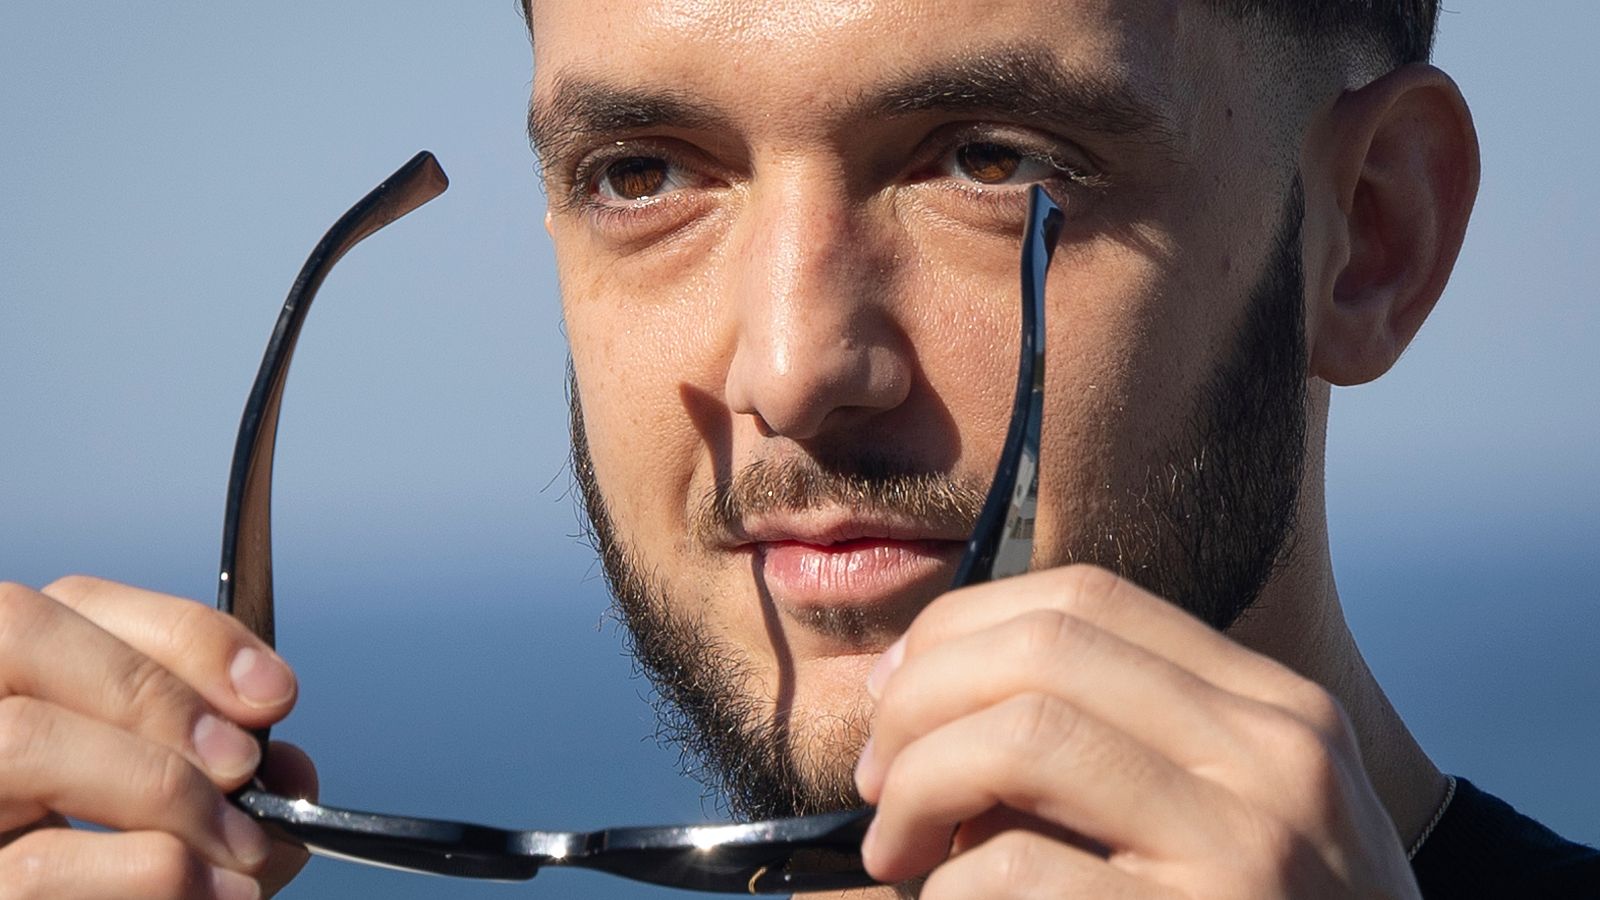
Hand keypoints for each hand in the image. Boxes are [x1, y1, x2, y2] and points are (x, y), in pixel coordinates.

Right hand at [0, 576, 315, 898]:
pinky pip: (34, 867)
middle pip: (22, 633)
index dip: (185, 634)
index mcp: (6, 692)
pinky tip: (216, 898)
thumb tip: (290, 771)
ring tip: (242, 850)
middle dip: (158, 693)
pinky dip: (149, 873)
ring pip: (22, 740)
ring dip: (161, 789)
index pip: (70, 602)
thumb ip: (226, 781)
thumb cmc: (116, 888)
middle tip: (247, 768)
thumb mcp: (179, 821)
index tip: (274, 695)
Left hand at [853, 565, 1416, 897]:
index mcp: (1273, 712)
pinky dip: (947, 888)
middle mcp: (1274, 759)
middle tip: (876, 776)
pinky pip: (1014, 871)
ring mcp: (1248, 850)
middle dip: (919, 697)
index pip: (1088, 602)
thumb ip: (1122, 747)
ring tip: (896, 847)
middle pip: (1043, 648)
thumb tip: (930, 694)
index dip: (961, 629)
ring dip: (916, 784)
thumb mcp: (1230, 819)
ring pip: (1022, 737)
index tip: (896, 691)